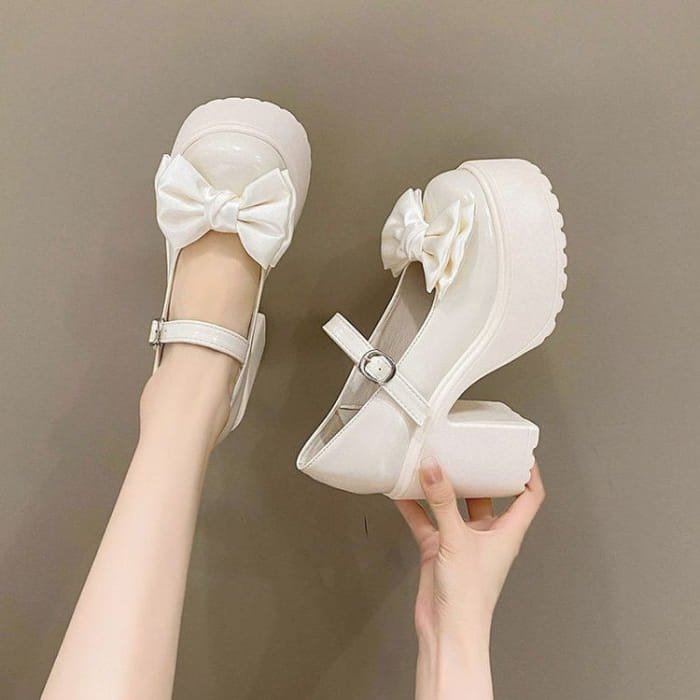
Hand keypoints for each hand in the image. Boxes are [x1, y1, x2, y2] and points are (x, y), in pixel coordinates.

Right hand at [396, 458, 544, 699]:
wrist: (447, 632)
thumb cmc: (469, 599)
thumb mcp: (456, 540)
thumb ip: (443, 502)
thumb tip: (434, 469)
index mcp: (506, 532)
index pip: (529, 496)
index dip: (528, 473)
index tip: (518, 452)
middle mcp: (487, 535)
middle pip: (487, 496)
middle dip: (478, 474)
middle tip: (468, 450)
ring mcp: (462, 542)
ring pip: (453, 507)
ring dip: (442, 489)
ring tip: (431, 465)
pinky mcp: (439, 550)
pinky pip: (427, 522)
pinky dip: (416, 508)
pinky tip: (403, 494)